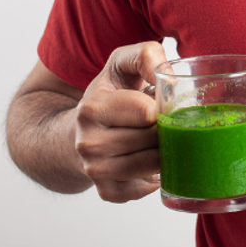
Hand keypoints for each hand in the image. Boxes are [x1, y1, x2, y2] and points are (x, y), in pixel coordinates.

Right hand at [74, 41, 166, 202]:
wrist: (78, 130)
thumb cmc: (109, 94)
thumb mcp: (121, 63)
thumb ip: (145, 55)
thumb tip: (166, 76)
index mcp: (92, 109)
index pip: (147, 113)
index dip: (162, 106)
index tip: (159, 102)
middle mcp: (88, 142)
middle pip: (152, 140)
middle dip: (166, 129)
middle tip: (162, 121)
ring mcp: (95, 170)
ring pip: (151, 165)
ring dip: (164, 152)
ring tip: (159, 138)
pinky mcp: (106, 191)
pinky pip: (143, 189)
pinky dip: (154, 177)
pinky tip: (150, 161)